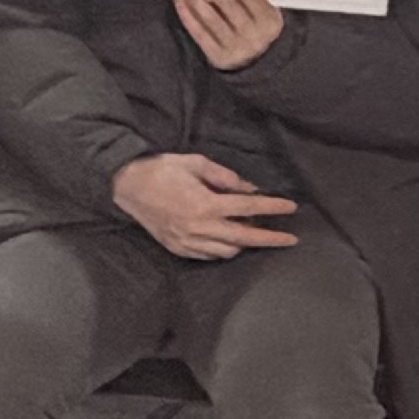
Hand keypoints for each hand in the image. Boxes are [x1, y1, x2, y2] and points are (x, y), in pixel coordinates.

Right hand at [111, 150, 296, 258]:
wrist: (127, 186)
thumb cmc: (162, 169)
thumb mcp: (196, 163)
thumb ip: (225, 177)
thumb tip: (249, 189)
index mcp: (205, 203)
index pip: (248, 207)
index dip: (272, 208)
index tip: (291, 208)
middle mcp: (199, 227)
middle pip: (244, 238)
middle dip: (270, 239)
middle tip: (290, 240)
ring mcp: (188, 241)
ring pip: (228, 251)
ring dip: (244, 243)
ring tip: (250, 230)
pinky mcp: (178, 249)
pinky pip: (208, 256)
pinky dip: (223, 249)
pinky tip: (227, 239)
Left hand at [168, 0, 288, 72]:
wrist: (265, 65)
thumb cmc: (263, 30)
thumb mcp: (267, 12)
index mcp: (268, 19)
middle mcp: (252, 34)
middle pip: (225, 1)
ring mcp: (235, 47)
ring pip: (210, 17)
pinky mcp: (219, 58)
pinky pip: (200, 34)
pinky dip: (188, 17)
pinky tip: (180, 1)